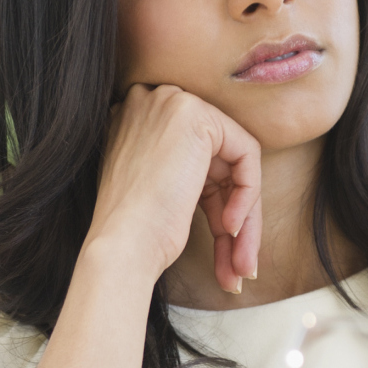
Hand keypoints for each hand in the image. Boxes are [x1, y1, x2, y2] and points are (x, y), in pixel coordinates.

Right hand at [84, 84, 262, 291]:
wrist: (121, 245)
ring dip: (246, 217)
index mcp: (134, 121)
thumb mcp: (157, 190)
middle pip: (217, 160)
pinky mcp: (196, 115)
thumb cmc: (132, 232)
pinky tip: (230, 228)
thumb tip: (230, 191)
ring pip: (234, 161)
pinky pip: (245, 154)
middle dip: (234, 213)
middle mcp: (150, 102)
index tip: (221, 243)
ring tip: (243, 265)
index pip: (195, 158)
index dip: (214, 202)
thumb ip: (185, 173)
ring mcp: (171, 103)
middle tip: (242, 264)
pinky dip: (247, 196)